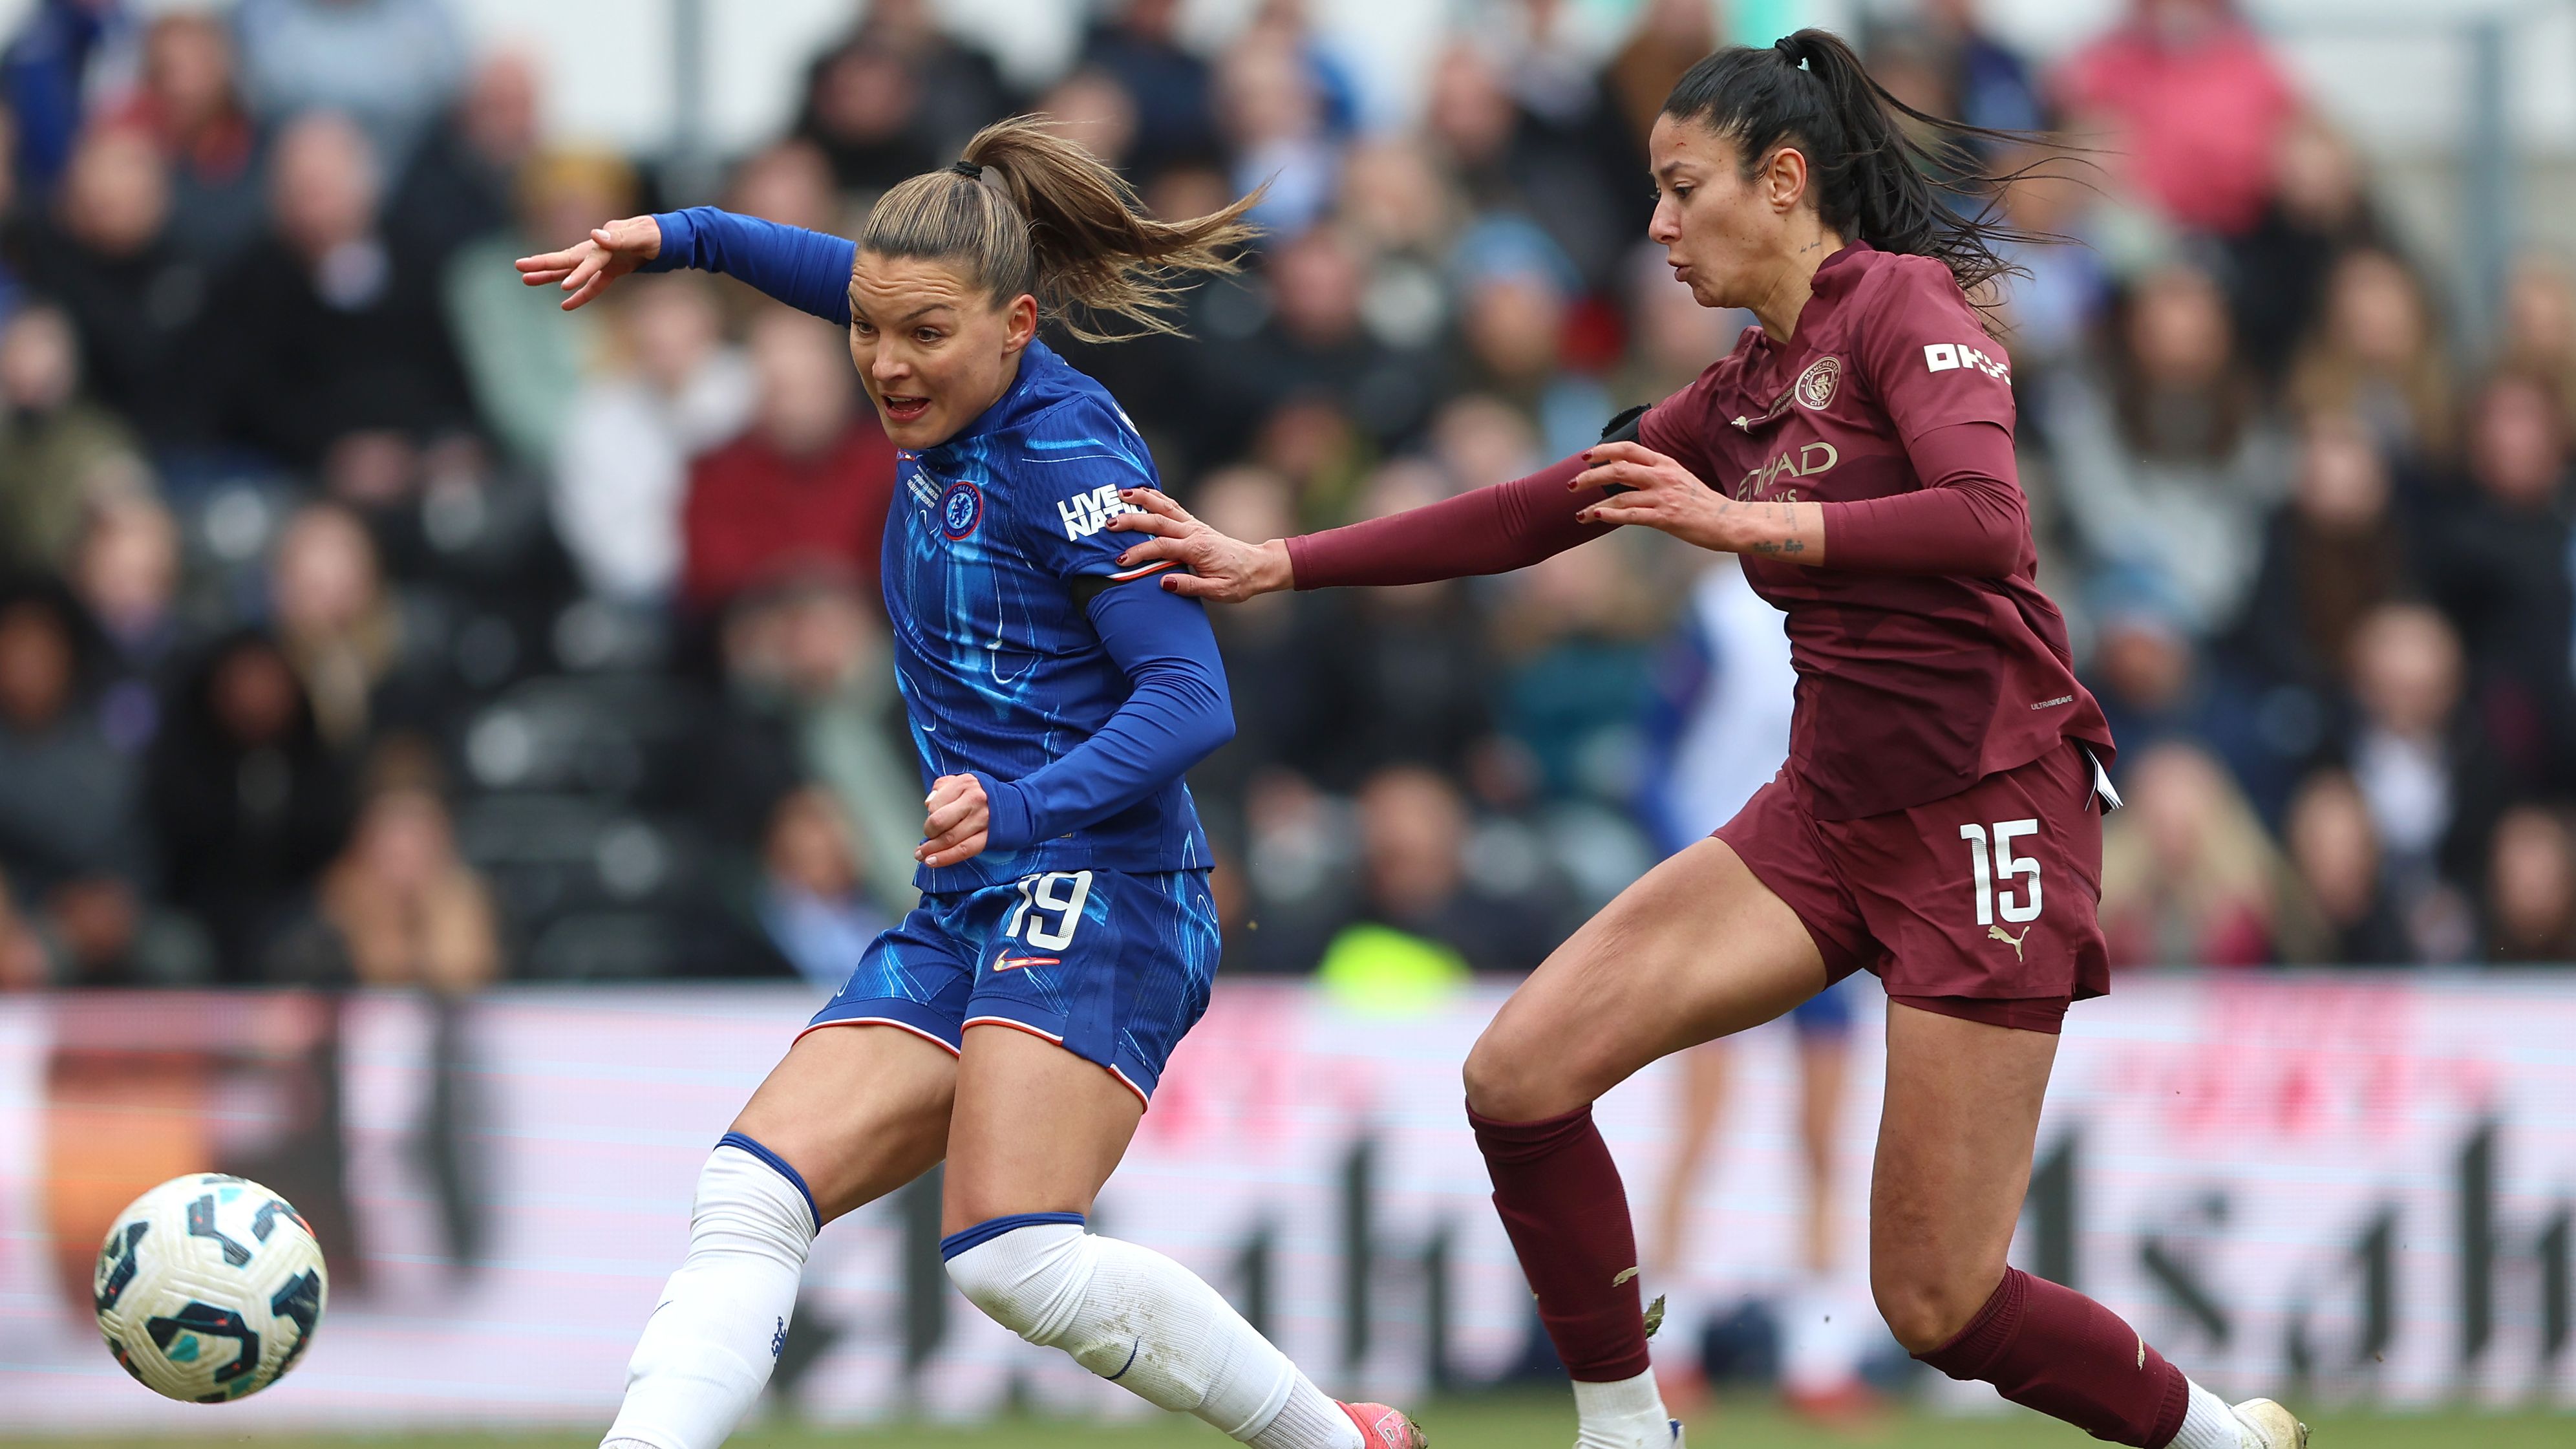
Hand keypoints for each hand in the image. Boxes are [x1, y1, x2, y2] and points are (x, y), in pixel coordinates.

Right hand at [514, 215, 663, 310]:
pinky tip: (565, 305)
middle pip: (568, 260)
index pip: (588, 259)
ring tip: (527, 281)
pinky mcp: (611, 271)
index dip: (577, 273)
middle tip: (520, 269)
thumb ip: (621, 237)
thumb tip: (595, 235)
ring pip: (572, 270)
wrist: (669, 236)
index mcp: (606, 241)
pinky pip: (593, 286)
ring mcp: (603, 261)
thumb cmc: (657, 234)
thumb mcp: (644, 234)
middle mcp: (599, 250)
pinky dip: (581, 295)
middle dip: (544, 265)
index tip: (563, 286)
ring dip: (551, 276)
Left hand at [916, 774, 990, 867]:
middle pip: (940, 822)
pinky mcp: (989, 836)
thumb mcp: (965, 781)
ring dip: (931, 850)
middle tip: (926, 839)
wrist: (1020, 805)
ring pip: (950, 838)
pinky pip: (964, 850)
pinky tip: (933, 861)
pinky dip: (945, 858)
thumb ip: (943, 787)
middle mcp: (974, 800)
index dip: (928, 817)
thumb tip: (928, 803)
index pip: (935, 804)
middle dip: (928, 834)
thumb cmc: (988, 795)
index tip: (929, 824)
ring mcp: (983, 819)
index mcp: (965, 784)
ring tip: (921, 855)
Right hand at [1104, 488, 1294, 600]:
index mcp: (1197, 549)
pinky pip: (1172, 507)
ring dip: (1142, 500)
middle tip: (1109, 522)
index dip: (1139, 553)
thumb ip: (1190, 586)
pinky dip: (1156, 497)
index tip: (1120, 561)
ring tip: (1121, 493)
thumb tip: (1163, 583)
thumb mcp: (1218, 591)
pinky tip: (1142, 492)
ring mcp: (1194, 526)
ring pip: (1164, 507)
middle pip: (1158, 521)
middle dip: (1132, 521)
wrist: (1257, 566)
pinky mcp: (1194, 525)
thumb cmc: (1238, 581)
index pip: (1161, 547)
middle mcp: (1194, 532)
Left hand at [1573, 441, 1820, 561]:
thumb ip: (1656, 475)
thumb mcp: (1681, 480)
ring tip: (1577, 514)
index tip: (1586, 456)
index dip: (1604, 450)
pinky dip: (1610, 514)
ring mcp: (1664, 496)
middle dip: (1590, 475)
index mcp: (1666, 464)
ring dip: (1594, 503)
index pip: (1629, 449)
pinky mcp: (1665, 517)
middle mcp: (1663, 476)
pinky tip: (1595, 517)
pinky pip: (1631, 514)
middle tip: (1571, 484)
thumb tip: (1629, 475)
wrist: (1729, 521)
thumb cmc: (1703, 504)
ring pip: (1620, 493)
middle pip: (1618, 468)